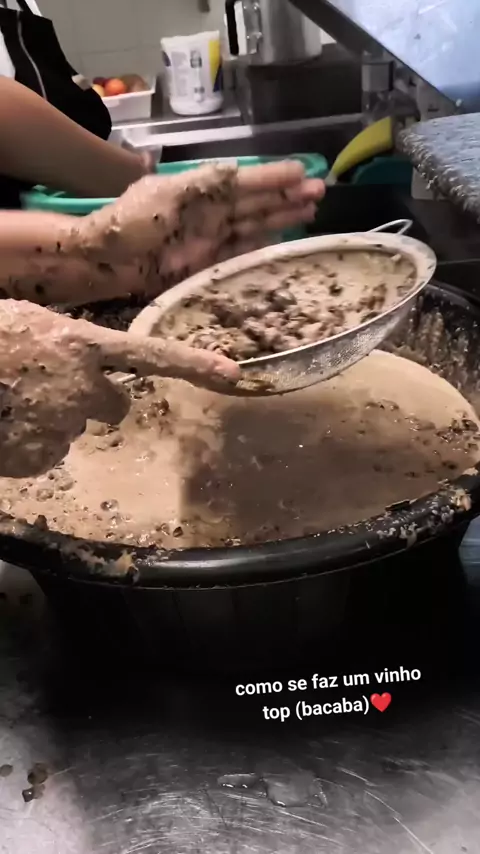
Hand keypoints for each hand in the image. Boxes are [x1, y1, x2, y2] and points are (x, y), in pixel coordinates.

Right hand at [0, 300, 238, 477]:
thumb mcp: (28, 325)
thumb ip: (64, 347)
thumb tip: (81, 370)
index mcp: (80, 346)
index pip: (150, 355)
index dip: (194, 365)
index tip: (236, 376)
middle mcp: (81, 389)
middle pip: (113, 405)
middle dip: (92, 400)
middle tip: (49, 385)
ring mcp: (60, 426)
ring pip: (71, 429)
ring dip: (49, 419)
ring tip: (9, 399)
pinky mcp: (37, 457)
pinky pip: (42, 452)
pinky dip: (25, 443)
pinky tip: (3, 422)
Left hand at [71, 160, 324, 297]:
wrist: (105, 260)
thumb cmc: (129, 222)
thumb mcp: (165, 195)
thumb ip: (202, 184)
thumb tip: (236, 171)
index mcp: (201, 190)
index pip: (244, 181)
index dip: (272, 177)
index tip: (302, 171)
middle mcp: (210, 212)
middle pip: (255, 203)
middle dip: (286, 196)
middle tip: (320, 192)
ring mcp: (209, 239)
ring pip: (253, 226)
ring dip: (281, 218)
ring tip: (310, 211)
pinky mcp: (207, 265)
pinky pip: (241, 253)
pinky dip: (261, 246)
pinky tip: (283, 240)